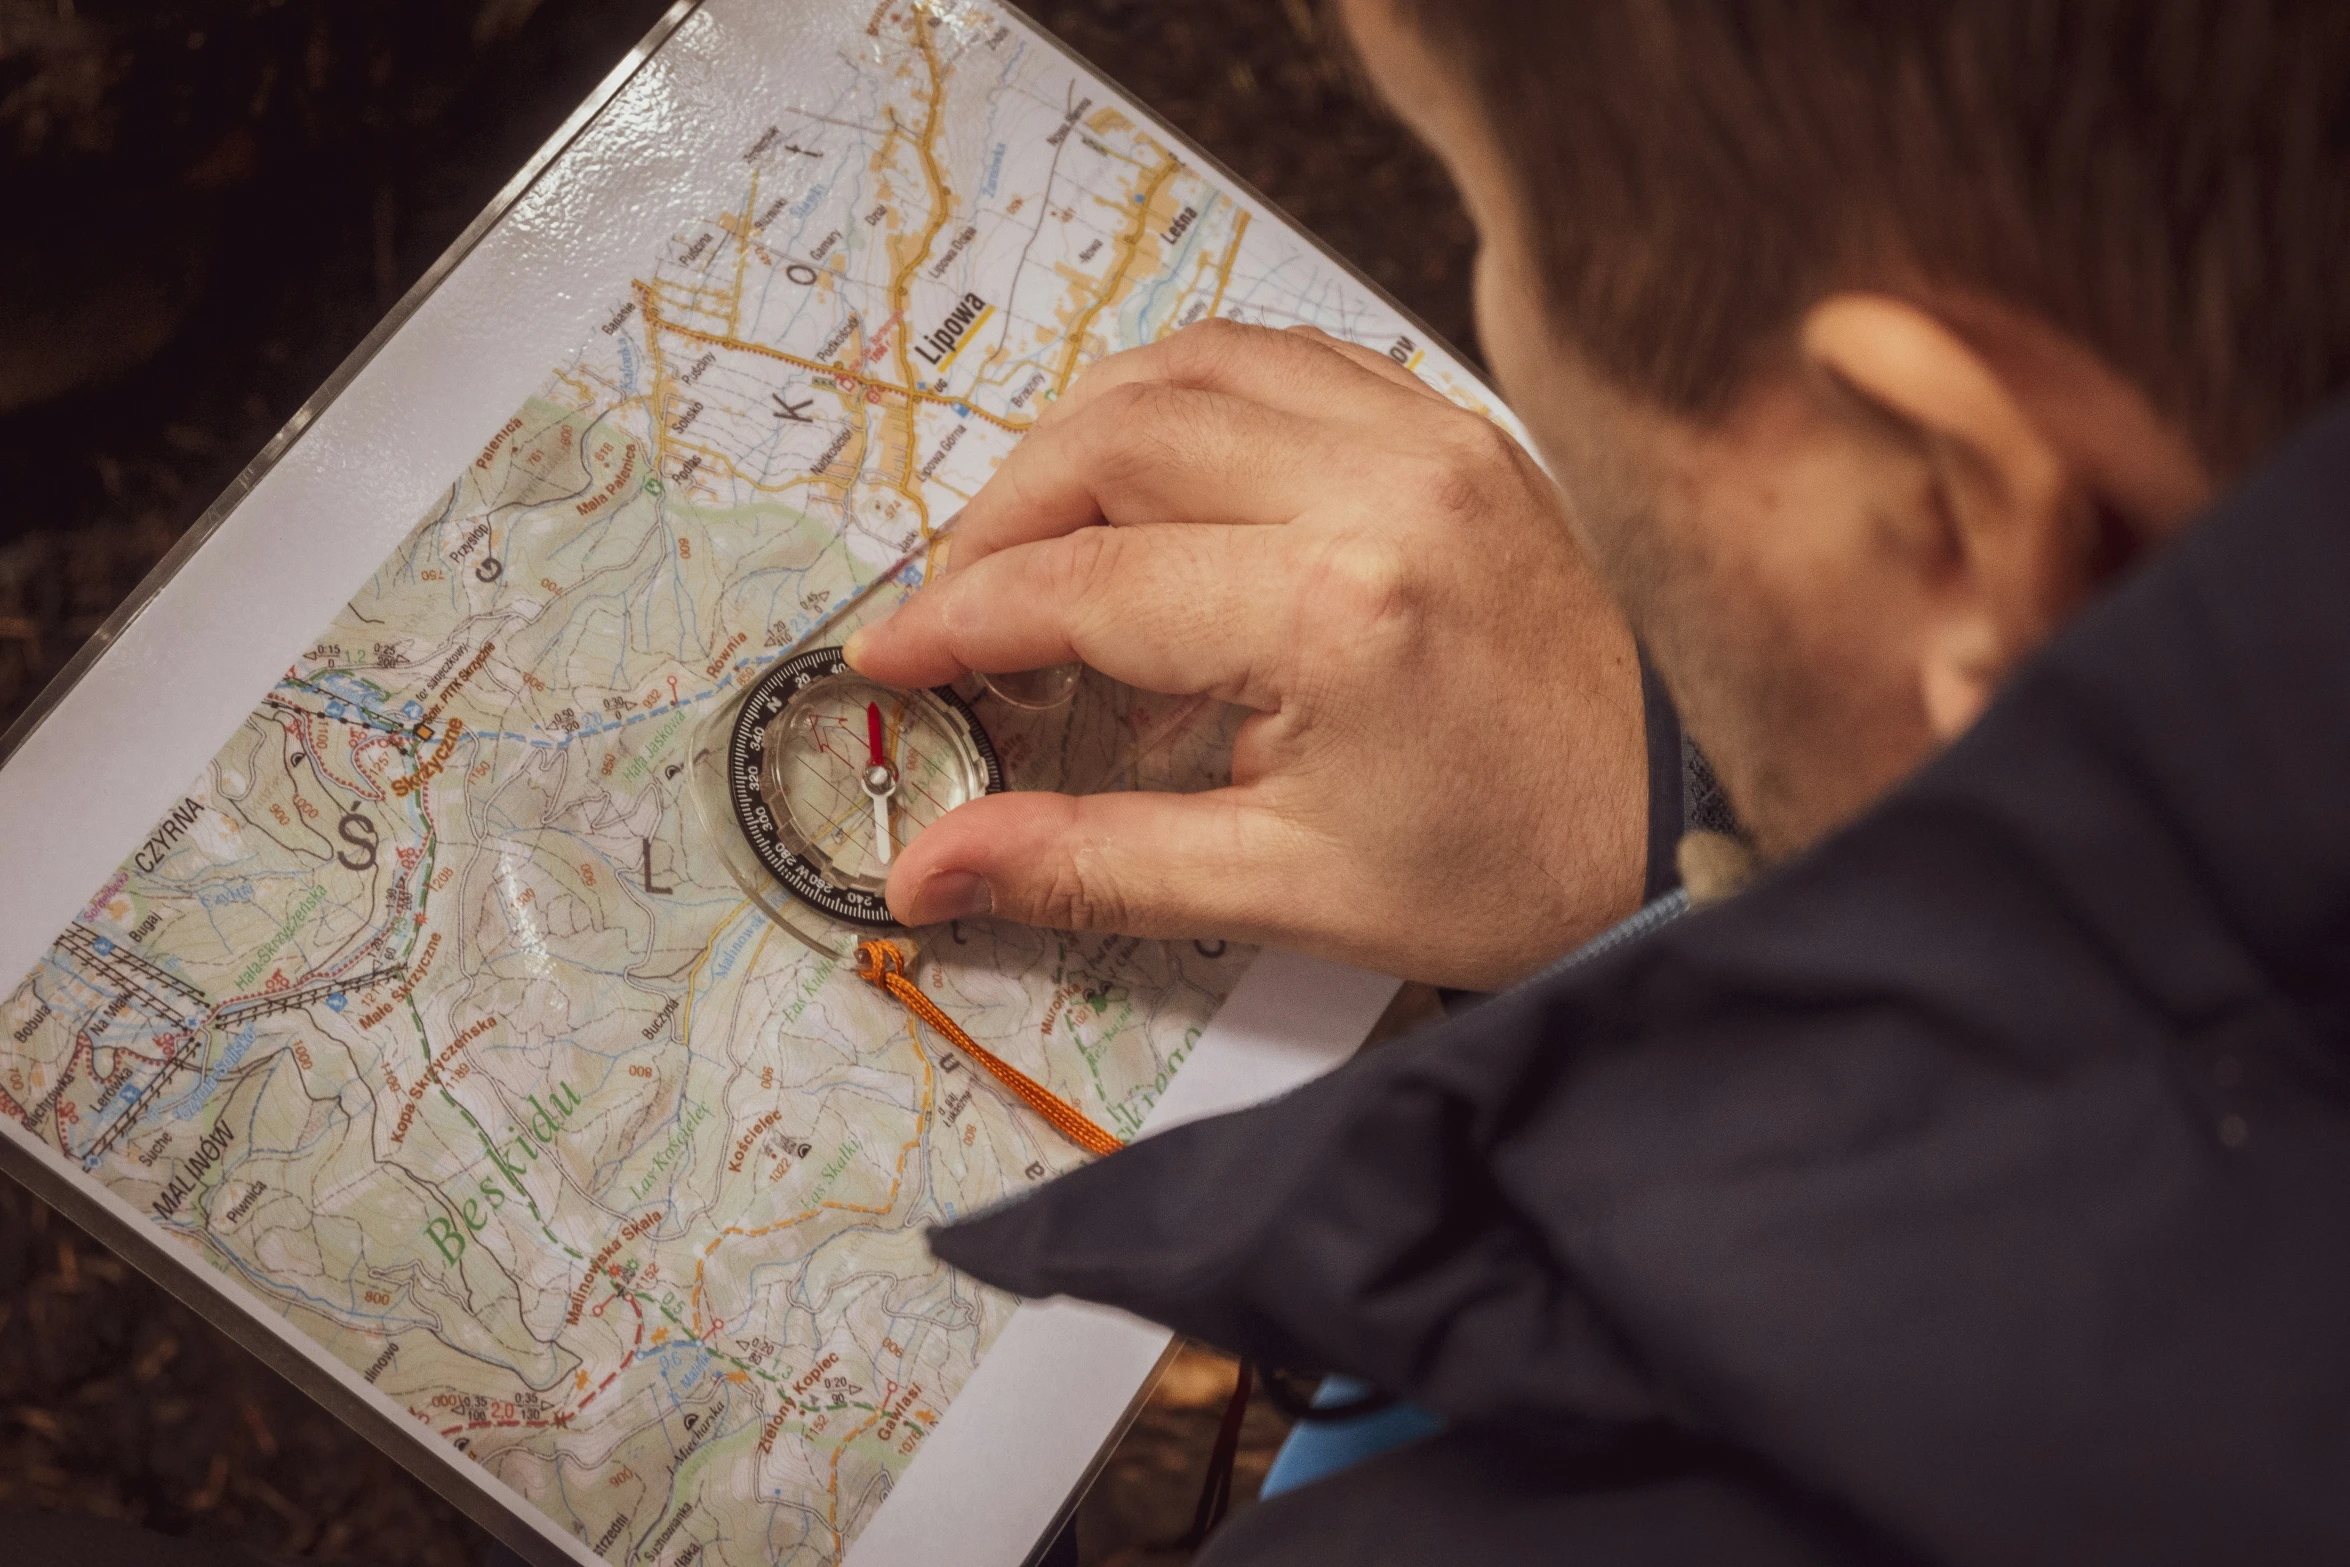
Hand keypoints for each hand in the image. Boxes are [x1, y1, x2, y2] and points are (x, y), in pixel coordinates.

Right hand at [845, 319, 1646, 987]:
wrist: (1687, 812)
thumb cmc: (1520, 862)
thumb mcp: (1289, 888)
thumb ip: (1089, 863)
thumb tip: (930, 872)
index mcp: (1339, 609)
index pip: (1085, 584)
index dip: (963, 620)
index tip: (894, 656)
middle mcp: (1381, 486)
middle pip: (1113, 441)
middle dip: (1000, 518)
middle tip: (956, 609)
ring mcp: (1425, 435)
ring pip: (1184, 367)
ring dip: (1077, 437)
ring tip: (1031, 534)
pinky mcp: (1450, 423)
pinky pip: (1276, 357)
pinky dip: (1182, 397)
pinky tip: (1151, 472)